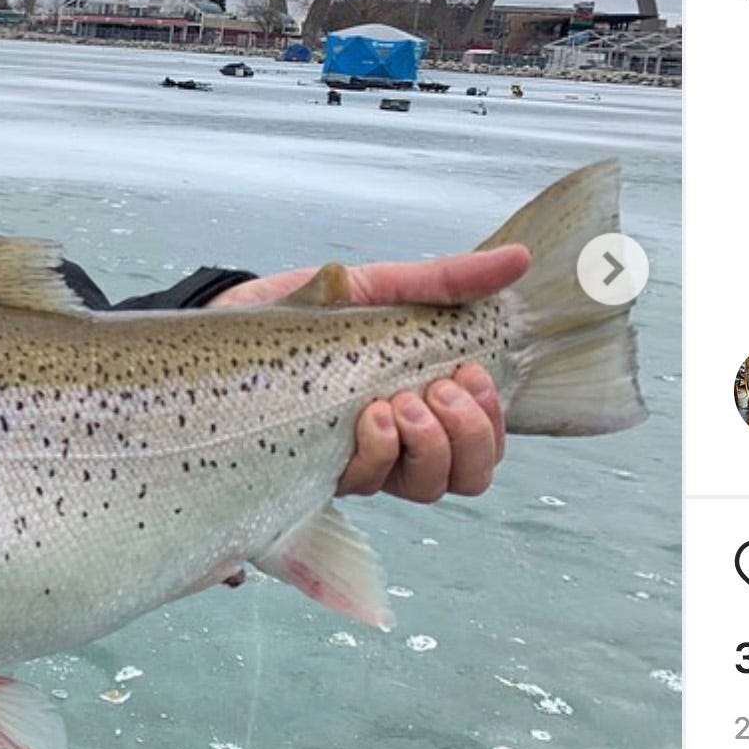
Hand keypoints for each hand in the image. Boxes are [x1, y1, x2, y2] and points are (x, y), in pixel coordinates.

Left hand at [209, 245, 525, 501]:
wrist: (230, 316)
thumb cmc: (304, 311)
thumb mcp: (378, 286)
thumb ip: (445, 280)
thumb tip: (518, 259)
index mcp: (418, 405)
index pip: (481, 446)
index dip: (491, 423)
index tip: (470, 374)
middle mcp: (394, 443)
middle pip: (463, 478)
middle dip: (468, 438)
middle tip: (439, 390)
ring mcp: (355, 459)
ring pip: (423, 489)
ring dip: (428, 448)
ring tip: (399, 403)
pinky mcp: (314, 469)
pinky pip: (365, 485)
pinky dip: (378, 452)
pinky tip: (367, 414)